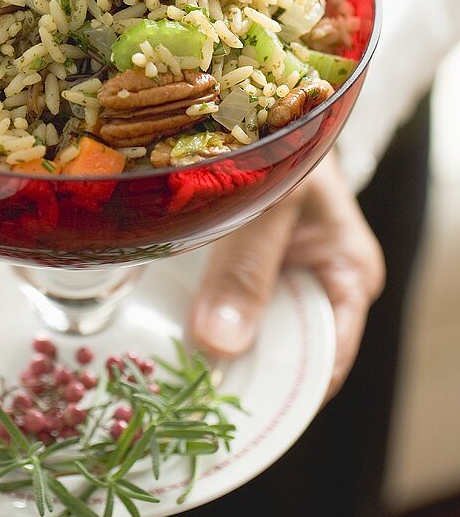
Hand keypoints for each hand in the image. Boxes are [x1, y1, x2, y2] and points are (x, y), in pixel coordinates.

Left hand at [190, 151, 384, 399]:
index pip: (327, 360)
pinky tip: (166, 329)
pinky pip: (226, 302)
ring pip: (250, 329)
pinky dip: (200, 313)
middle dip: (241, 370)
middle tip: (186, 396)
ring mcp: (281, 276)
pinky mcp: (245, 263)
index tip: (233, 411)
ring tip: (168, 370)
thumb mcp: (272, 201)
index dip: (284, 390)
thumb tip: (219, 346)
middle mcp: (319, 285)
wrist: (257, 105)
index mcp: (349, 276)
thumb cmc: (285, 141)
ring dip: (215, 344)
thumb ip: (246, 268)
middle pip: (284, 350)